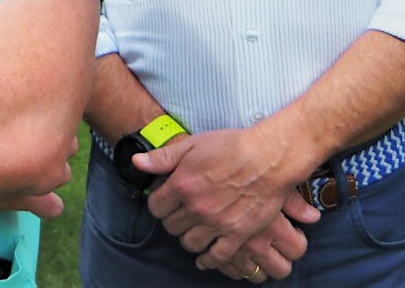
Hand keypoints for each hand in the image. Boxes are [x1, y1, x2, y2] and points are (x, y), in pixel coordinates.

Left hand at [134, 131, 319, 264]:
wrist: (268, 159)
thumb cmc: (230, 146)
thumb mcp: (191, 144)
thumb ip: (162, 157)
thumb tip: (136, 162)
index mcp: (181, 185)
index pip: (155, 207)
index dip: (158, 205)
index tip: (165, 202)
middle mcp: (196, 207)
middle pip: (171, 226)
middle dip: (172, 220)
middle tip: (180, 215)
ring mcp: (217, 223)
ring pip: (190, 243)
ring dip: (188, 238)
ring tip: (192, 230)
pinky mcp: (237, 234)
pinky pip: (217, 256)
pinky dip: (208, 260)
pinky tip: (204, 258)